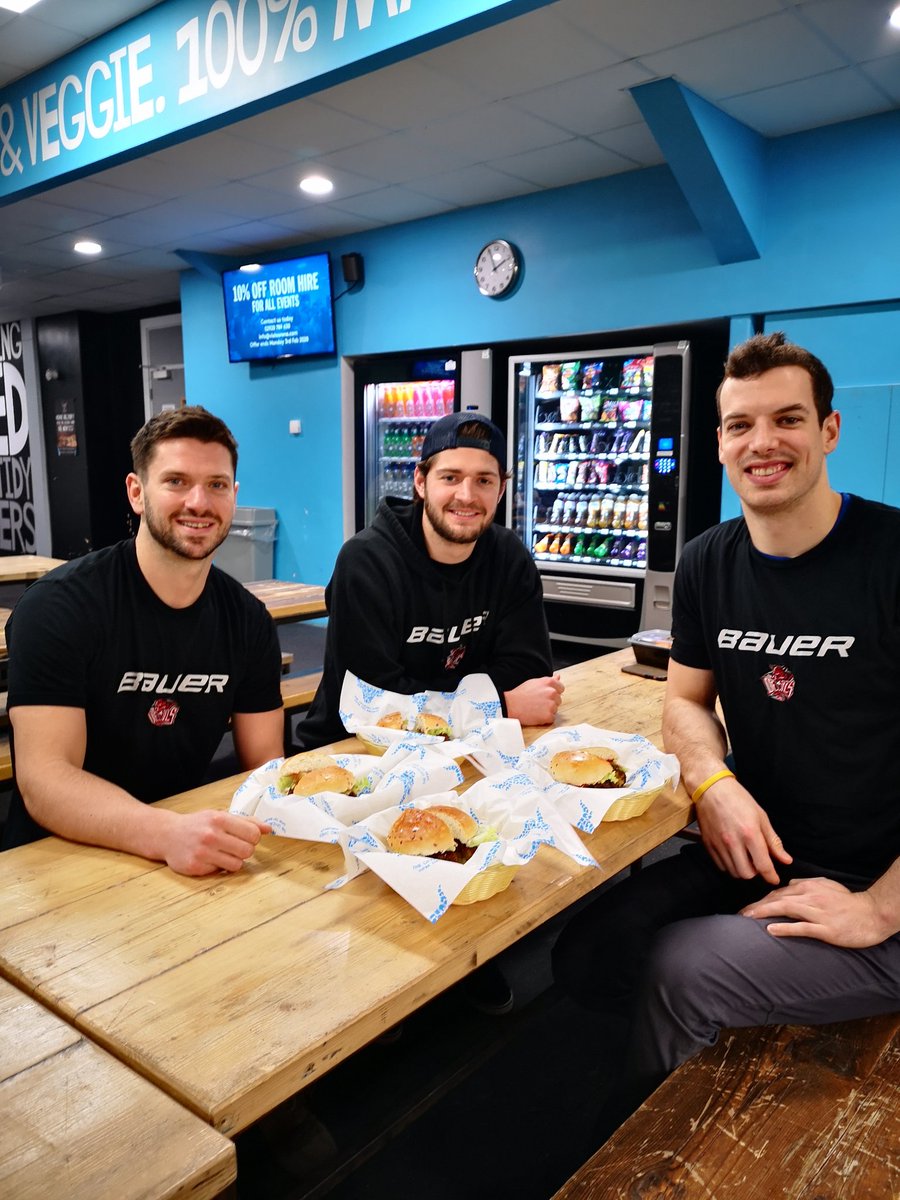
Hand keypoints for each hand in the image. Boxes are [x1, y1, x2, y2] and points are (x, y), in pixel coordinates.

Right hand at [163, 810, 270, 875]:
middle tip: (235, 847)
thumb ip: (246, 822)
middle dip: (245, 850)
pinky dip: (219, 867)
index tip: (246, 837)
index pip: (253, 834)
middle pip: (248, 851)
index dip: (253, 838)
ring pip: (237, 864)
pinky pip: (220, 871)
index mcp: (219, 819)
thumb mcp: (220, 816)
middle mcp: (211, 835)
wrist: (168, 834)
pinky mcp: (195, 867)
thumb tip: (269, 829)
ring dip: (233, 860)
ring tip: (223, 853)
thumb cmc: (198, 824)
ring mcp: (202, 852)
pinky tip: (209, 859)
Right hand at [503, 674, 563, 725]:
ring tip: (535, 708)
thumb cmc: (520, 694)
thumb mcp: (534, 682)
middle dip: (550, 702)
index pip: (561, 688)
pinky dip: (545, 719)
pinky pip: (552, 719)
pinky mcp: (548, 716)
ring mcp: (551, 704)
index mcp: (549, 682)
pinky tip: (536, 715)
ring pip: (555, 709)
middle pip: (558, 700)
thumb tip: (558, 677)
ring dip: (548, 711)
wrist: (510, 705)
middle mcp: (552, 692)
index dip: (553, 693)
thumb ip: (548, 680)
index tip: (545, 696)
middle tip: (538, 703)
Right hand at [695, 776, 791, 884]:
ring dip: (742, 870)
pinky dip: (730, 865)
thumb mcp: (761, 817)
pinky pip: (721, 865)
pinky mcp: (708, 845)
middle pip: (746, 874)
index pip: (763, 865)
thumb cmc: (738, 799)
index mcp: (750, 833)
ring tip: (746, 858)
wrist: (711, 789)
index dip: (771, 876)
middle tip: (758, 863)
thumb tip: (786, 860)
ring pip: (733, 872)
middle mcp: (733, 842)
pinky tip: (733, 855)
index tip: (774, 879)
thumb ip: (773, 841)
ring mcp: (719, 844)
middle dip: (755, 873)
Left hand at [741, 878, 888, 947]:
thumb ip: (807, 883)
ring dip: (764, 913)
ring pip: (786, 909)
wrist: (873, 914)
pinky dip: (786, 928)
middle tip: (740, 915)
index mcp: (809, 887)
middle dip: (756, 907)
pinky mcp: (827, 929)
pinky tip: (771, 930)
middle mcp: (811, 897)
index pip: (779, 892)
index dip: (761, 900)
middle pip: (778, 899)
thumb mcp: (827, 886)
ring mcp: (819, 913)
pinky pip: (803, 927)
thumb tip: (790, 883)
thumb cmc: (849, 902)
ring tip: (747, 919)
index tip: (747, 909)